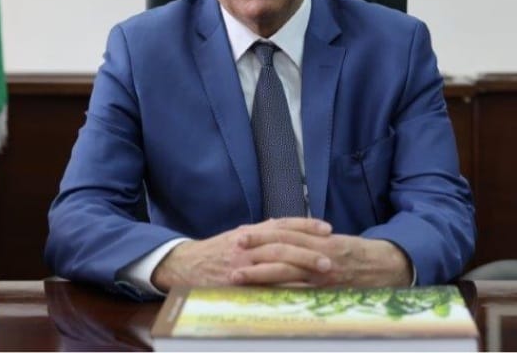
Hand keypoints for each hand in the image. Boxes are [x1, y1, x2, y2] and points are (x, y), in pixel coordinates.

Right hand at [151, 217, 332, 291]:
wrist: (185, 265)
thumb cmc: (215, 251)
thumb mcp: (237, 235)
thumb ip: (260, 231)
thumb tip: (280, 223)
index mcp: (250, 232)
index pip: (283, 225)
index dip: (306, 225)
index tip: (327, 228)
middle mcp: (248, 245)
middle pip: (283, 244)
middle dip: (309, 250)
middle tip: (331, 257)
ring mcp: (242, 265)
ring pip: (276, 263)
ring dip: (301, 268)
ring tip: (322, 273)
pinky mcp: (237, 284)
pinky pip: (264, 286)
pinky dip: (283, 288)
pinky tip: (300, 292)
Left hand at [234, 230, 412, 287]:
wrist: (387, 268)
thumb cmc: (358, 255)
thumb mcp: (333, 242)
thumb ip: (309, 240)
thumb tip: (280, 234)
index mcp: (320, 239)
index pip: (285, 233)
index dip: (262, 233)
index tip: (241, 233)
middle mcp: (320, 254)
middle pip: (282, 249)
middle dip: (255, 250)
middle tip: (232, 249)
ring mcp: (323, 275)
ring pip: (287, 271)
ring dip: (260, 273)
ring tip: (238, 275)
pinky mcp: (327, 292)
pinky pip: (301, 293)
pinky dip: (280, 293)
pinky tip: (262, 296)